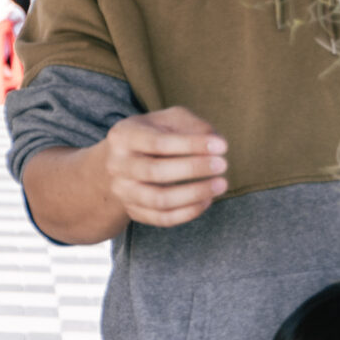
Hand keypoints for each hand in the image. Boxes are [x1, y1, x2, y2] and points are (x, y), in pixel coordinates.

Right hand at [100, 108, 226, 228]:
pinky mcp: (133, 211)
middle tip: (223, 165)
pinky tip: (207, 199)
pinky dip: (189, 212)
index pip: (158, 143)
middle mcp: (117, 165)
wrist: (123, 161)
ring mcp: (123, 191)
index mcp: (123, 136)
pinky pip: (162, 218)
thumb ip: (192, 126)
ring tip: (220, 184)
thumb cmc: (153, 135)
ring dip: (194, 194)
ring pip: (159, 200)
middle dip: (193, 169)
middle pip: (155, 172)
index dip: (192, 145)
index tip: (222, 146)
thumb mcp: (168, 120)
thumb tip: (217, 144)